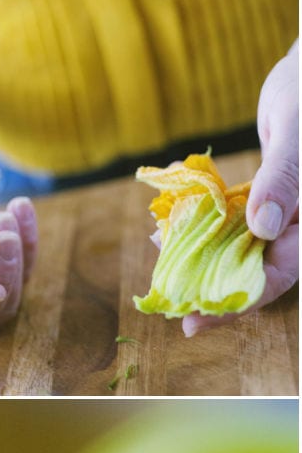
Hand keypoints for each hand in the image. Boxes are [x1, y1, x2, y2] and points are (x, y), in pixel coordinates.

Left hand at [184, 41, 298, 336]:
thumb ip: (284, 178)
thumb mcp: (301, 130)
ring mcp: (284, 210)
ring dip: (203, 259)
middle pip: (255, 270)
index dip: (237, 303)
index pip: (278, 274)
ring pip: (241, 249)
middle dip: (211, 288)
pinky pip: (233, 222)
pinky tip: (174, 228)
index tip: (194, 322)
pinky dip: (205, 227)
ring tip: (165, 267)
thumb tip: (263, 227)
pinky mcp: (266, 197)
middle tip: (171, 306)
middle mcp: (300, 221)